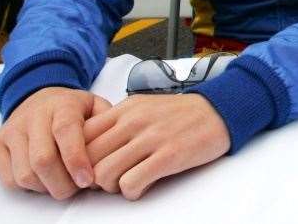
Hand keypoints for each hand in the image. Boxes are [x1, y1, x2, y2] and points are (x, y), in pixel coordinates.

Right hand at [0, 87, 111, 199]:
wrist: (40, 97)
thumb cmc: (73, 109)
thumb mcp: (96, 106)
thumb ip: (108, 125)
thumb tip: (113, 150)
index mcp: (62, 104)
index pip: (66, 132)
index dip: (76, 160)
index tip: (87, 180)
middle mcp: (33, 115)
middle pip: (43, 160)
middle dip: (63, 184)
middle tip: (78, 187)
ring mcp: (11, 130)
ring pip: (25, 174)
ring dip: (47, 188)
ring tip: (63, 182)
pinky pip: (9, 180)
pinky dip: (29, 188)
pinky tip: (44, 179)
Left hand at [83, 93, 229, 199]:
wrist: (218, 111)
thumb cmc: (180, 113)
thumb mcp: (144, 106)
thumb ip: (117, 122)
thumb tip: (90, 146)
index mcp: (125, 109)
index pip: (81, 135)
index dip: (79, 157)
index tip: (90, 166)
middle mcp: (134, 121)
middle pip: (88, 158)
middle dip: (92, 176)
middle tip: (107, 180)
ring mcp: (151, 138)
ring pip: (104, 173)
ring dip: (111, 186)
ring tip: (126, 183)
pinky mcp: (169, 156)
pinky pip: (131, 183)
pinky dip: (131, 192)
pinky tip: (142, 186)